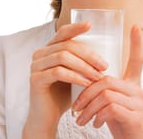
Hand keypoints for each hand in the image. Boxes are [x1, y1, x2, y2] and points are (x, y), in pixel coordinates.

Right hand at [22, 22, 107, 137]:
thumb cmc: (63, 94)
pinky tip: (86, 83)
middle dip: (88, 54)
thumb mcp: (75, 74)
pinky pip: (57, 72)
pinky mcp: (35, 79)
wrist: (48, 117)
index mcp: (49, 49)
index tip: (90, 25)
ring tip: (98, 76)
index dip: (75, 27)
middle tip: (104, 65)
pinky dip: (75, 77)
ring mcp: (35, 66)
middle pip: (66, 46)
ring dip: (84, 66)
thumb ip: (81, 62)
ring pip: (62, 57)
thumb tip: (106, 51)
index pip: (62, 32)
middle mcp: (40, 54)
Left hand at [71, 26, 142, 138]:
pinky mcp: (136, 117)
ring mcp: (140, 104)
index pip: (136, 61)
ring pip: (106, 95)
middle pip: (106, 80)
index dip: (137, 44)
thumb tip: (83, 76)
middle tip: (75, 107)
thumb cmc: (120, 124)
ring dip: (88, 107)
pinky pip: (111, 108)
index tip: (136, 26)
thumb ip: (102, 89)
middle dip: (86, 93)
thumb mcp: (111, 103)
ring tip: (80, 119)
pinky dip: (98, 116)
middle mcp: (139, 91)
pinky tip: (95, 124)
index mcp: (132, 85)